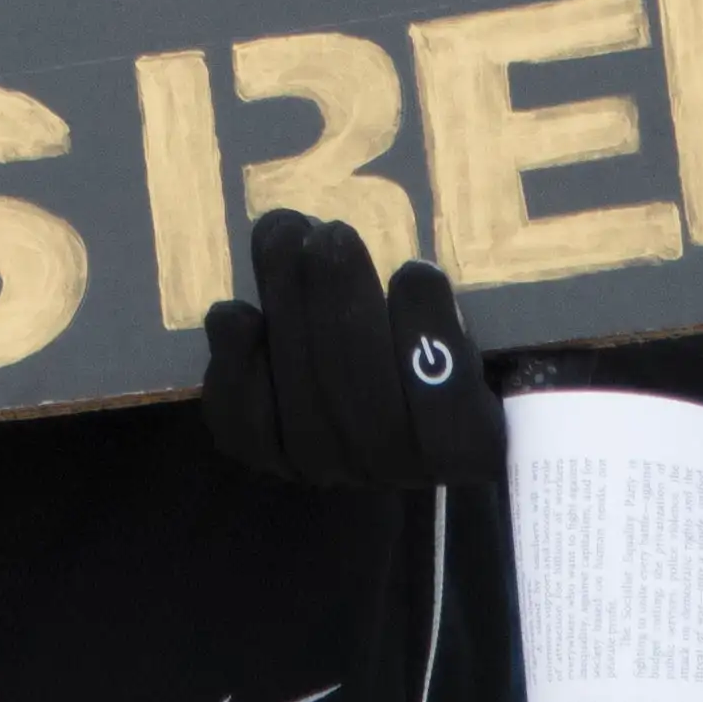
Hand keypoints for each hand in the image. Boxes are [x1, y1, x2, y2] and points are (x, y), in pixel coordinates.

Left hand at [200, 208, 503, 488]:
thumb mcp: (466, 345)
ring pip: (299, 384)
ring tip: (284, 233)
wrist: (365, 437)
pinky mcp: (262, 455)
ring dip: (285, 298)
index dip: (427, 334)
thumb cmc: (428, 364)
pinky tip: (238, 312)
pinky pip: (242, 413)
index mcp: (463, 446)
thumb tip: (421, 270)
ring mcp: (320, 467)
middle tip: (331, 234)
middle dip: (339, 296)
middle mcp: (390, 468)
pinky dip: (235, 358)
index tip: (415, 270)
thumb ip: (456, 322)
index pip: (447, 400)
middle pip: (360, 385)